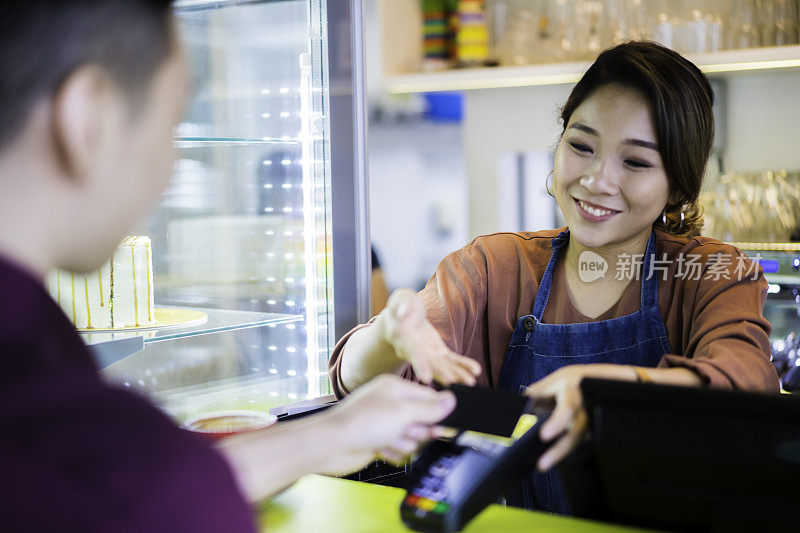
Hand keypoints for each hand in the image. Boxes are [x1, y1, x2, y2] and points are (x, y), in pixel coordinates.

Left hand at [318, 374, 455, 474]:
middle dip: (418, 431)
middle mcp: (390, 403)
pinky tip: (381, 449)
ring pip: (412, 437)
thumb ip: (430, 409)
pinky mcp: (379, 440)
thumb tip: (451, 400)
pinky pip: (399, 448)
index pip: (429, 397)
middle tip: (409, 432)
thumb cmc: (361, 423)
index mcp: (395, 388)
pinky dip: (394, 452)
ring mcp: (384, 423)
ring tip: (389, 441)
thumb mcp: (403, 412)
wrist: (332, 446)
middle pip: (422, 419)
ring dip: (404, 443)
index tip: (441, 426)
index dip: (437, 413)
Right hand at [379, 289, 481, 385]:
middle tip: (452, 381)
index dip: (419, 364)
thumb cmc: (402, 305)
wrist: (404, 318)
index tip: (425, 378)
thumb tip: (403, 313)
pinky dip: (463, 365)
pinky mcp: (439, 353)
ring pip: (443, 366)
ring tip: (470, 382)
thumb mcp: (401, 300)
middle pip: (429, 364)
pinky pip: (452, 361)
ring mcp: (428, 354)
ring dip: (456, 374)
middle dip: (441, 373)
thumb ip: (401, 305)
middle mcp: (416, 352)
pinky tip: (476, 370)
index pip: (412, 352)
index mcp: (404, 338)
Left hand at [524, 364, 634, 470]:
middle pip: (577, 430)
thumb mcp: (550, 383)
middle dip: (559, 449)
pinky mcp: (591, 429)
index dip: (558, 423)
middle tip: (542, 464)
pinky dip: (564, 449)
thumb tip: (515, 412)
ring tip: (543, 463)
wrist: (593, 380)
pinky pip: (578, 442)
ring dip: (559, 453)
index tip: (544, 436)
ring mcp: (591, 418)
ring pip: (578, 439)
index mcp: (572, 390)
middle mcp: (585, 405)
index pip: (569, 408)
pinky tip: (552, 456)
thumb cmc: (567, 381)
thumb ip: (534, 396)